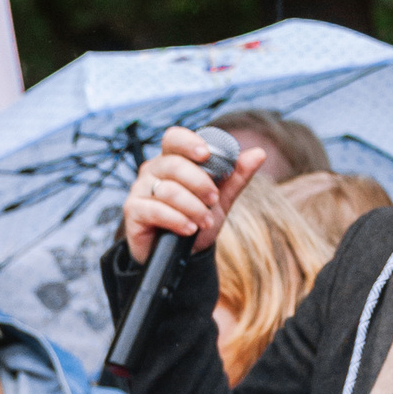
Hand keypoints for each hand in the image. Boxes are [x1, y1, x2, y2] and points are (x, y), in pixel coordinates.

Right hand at [121, 126, 266, 267]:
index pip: (174, 138)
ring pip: (167, 189)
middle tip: (214, 199)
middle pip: (174, 164)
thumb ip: (236, 177)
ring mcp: (140, 190)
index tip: (206, 155)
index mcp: (172, 160)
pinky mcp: (133, 211)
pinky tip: (189, 229)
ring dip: (192, 207)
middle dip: (199, 182)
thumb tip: (259, 153)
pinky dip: (177, 220)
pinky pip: (155, 209)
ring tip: (204, 221)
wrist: (180, 255)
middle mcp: (153, 171)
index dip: (189, 142)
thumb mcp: (220, 200)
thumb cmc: (196, 220)